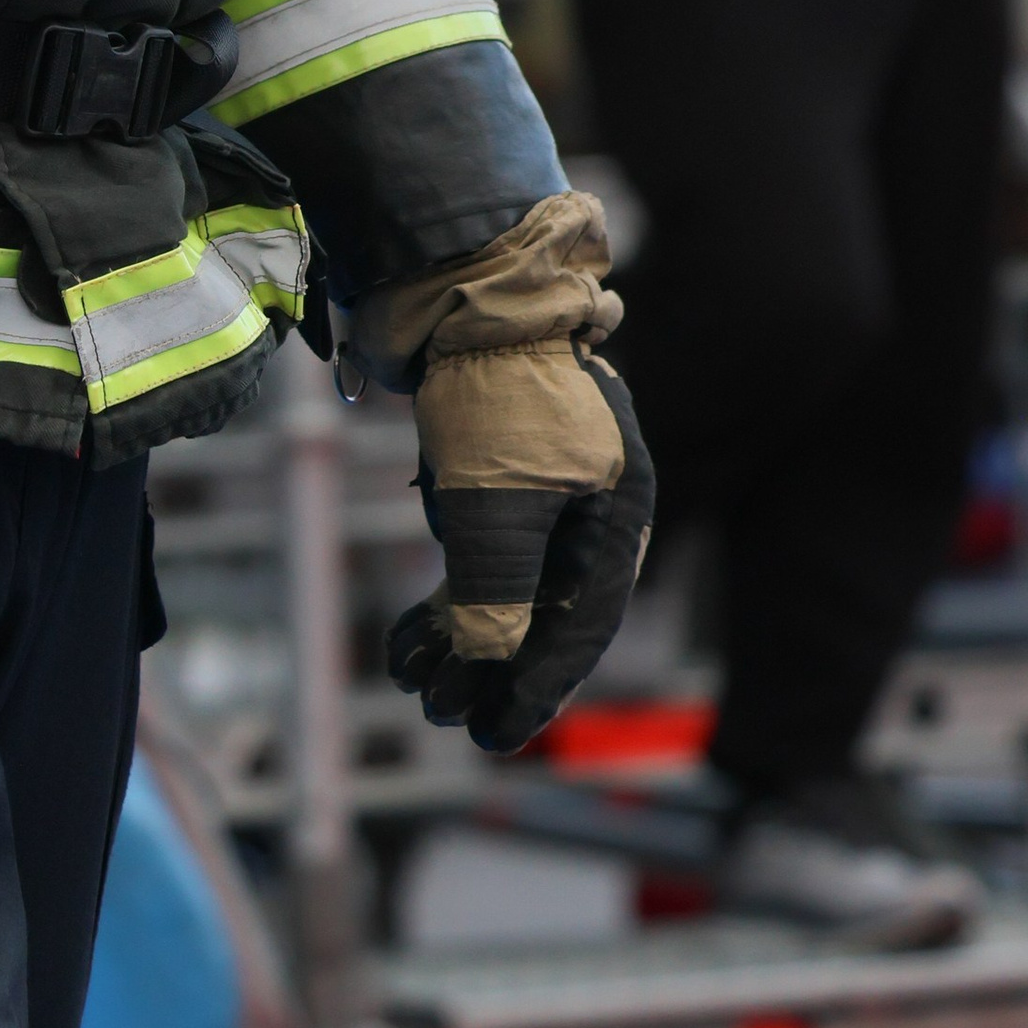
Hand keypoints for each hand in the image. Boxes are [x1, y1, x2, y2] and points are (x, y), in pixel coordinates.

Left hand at [388, 357, 654, 754]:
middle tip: (437, 714)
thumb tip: (487, 664)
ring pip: (507, 586)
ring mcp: (548, 488)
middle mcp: (593, 506)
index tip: (488, 738)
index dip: (533, 689)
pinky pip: (482, 554)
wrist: (456, 289)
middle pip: (544, 611)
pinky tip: (408, 636)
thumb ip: (498, 587)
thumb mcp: (494, 499)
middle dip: (488, 669)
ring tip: (410, 682)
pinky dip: (447, 596)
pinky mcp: (503, 473)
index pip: (582, 625)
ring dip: (459, 639)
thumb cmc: (490, 389)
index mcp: (620, 513)